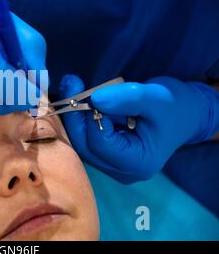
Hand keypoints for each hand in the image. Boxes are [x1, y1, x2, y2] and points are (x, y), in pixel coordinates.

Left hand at [59, 74, 218, 183]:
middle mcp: (122, 171)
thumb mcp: (155, 96)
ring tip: (72, 85)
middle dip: (74, 114)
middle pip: (85, 146)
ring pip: (81, 143)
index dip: (89, 117)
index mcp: (138, 163)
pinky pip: (85, 139)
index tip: (87, 89)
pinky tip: (77, 97)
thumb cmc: (173, 106)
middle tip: (70, 82)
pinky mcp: (106, 156)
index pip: (101, 143)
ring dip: (74, 115)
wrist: (183, 113)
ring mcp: (112, 166)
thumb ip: (126, 98)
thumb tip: (95, 99)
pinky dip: (79, 119)